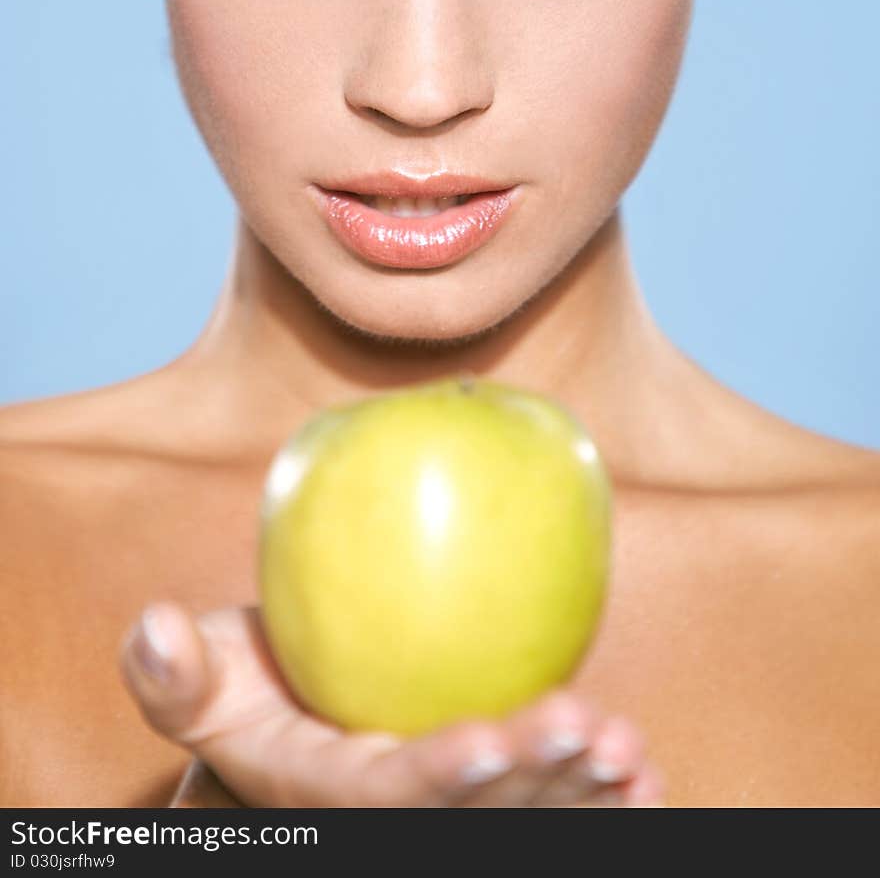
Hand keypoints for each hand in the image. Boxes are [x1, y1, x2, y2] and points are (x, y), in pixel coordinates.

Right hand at [119, 601, 665, 806]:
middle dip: (535, 786)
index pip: (392, 797)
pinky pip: (549, 812)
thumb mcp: (200, 681)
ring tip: (629, 752)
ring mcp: (451, 815)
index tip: (488, 735)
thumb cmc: (247, 690)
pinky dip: (602, 804)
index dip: (443, 776)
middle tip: (592, 729)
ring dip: (583, 796)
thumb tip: (159, 626)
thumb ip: (174, 671)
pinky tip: (644, 776)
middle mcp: (401, 818)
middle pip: (477, 819)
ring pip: (523, 821)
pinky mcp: (489, 796)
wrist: (294, 721)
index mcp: (335, 797)